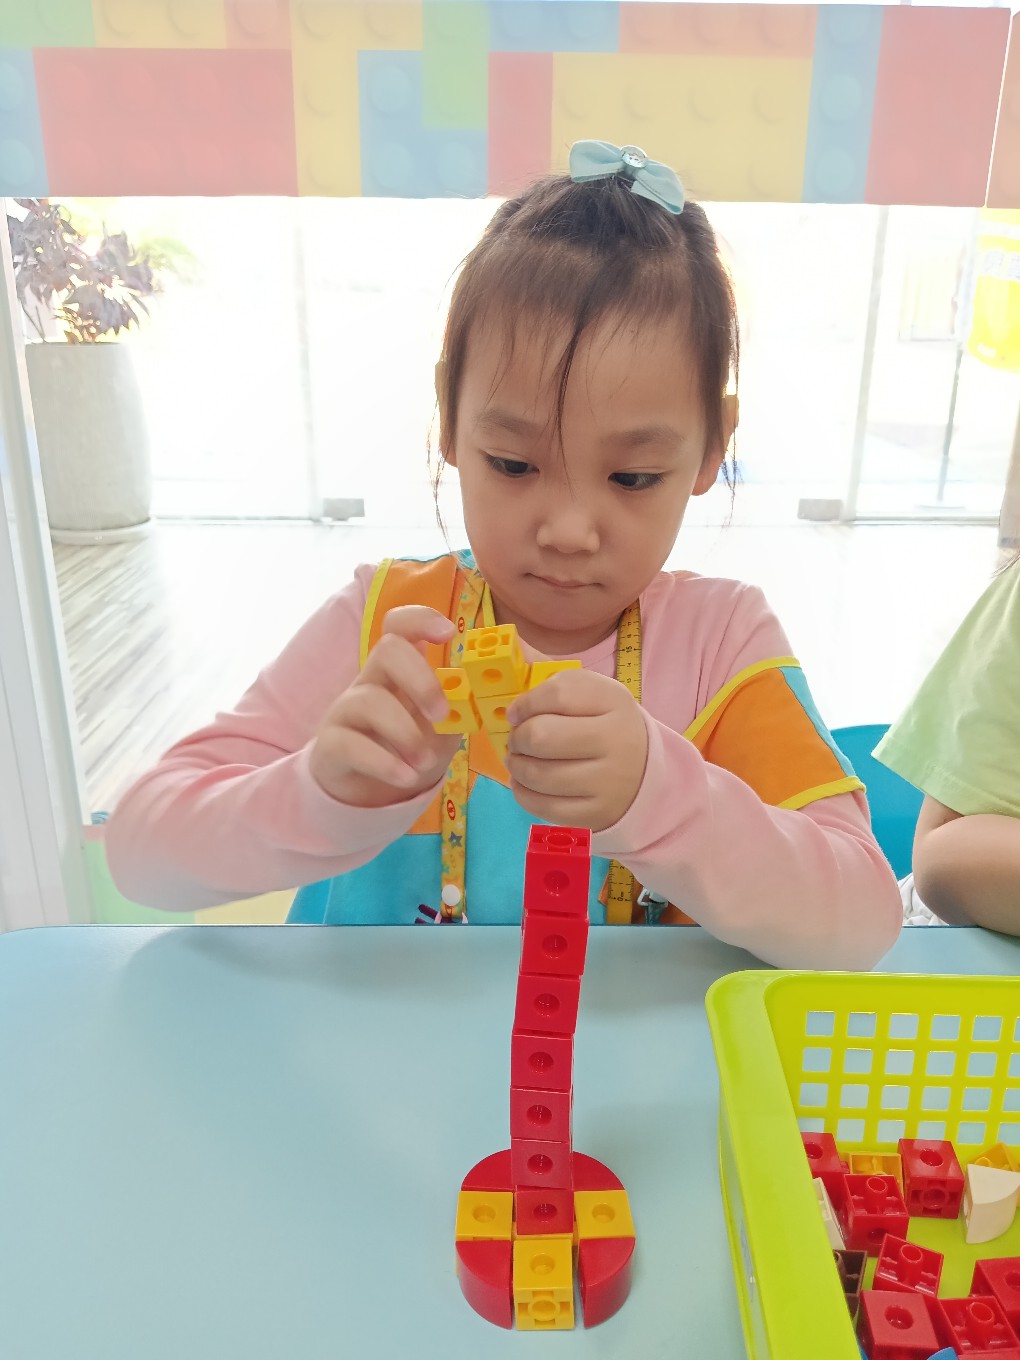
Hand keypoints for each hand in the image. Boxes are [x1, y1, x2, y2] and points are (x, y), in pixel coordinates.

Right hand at [310, 606, 460, 807]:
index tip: (449, 633)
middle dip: (421, 680)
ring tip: (425, 762)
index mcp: (400, 669)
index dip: (421, 620)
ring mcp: (347, 709)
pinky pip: (351, 744)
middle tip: (442, 715)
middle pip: (387, 650)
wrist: (368, 791)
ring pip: (370, 701)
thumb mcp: (442, 727)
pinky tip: (406, 777)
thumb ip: (461, 709)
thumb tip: (486, 693)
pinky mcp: (331, 743)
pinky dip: (384, 763)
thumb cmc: (409, 747)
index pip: (399, 625)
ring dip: (406, 734)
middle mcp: (371, 680)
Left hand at [505, 670, 647, 831]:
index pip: (557, 695)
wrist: (644, 769)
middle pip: (541, 736)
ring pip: (538, 774)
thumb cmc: (606, 725)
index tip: (515, 714)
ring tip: (518, 761)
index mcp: (614, 703)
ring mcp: (608, 782)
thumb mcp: (593, 694)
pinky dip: (523, 793)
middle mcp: (616, 741)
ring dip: (516, 767)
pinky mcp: (597, 814)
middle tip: (517, 741)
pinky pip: (544, 807)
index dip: (525, 704)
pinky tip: (524, 783)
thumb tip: (514, 713)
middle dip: (517, 738)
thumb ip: (554, 690)